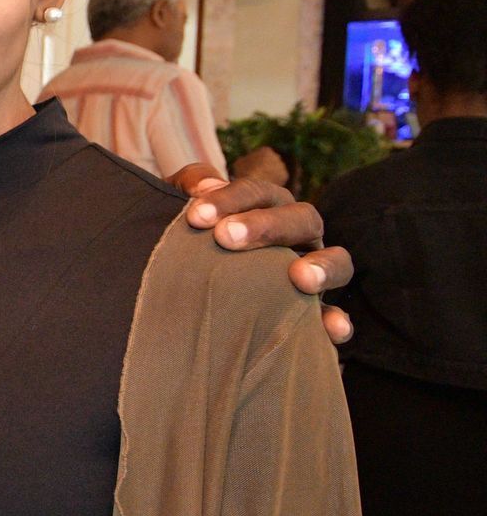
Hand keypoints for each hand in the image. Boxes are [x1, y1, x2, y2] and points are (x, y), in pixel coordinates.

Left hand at [168, 166, 353, 343]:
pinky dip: (336, 321)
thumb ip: (188, 186)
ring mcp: (311, 273)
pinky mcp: (314, 313)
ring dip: (323, 267)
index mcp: (267, 207)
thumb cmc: (184, 242)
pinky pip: (334, 316)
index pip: (258, 193)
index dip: (230, 199)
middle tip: (226, 237)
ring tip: (300, 278)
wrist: (176, 293)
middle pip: (302, 218)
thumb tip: (206, 186)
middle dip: (266, 226)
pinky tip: (333, 329)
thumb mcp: (180, 212)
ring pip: (338, 261)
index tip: (196, 216)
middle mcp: (297, 236)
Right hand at [229, 145, 289, 187]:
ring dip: (272, 172)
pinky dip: (275, 180)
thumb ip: (245, 158)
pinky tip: (267, 184)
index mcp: (265, 150)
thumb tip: (245, 159)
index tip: (254, 165)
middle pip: (272, 159)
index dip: (258, 159)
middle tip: (259, 172)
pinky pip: (280, 177)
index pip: (263, 152)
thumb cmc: (244, 173)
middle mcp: (276, 156)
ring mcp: (281, 165)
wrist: (253, 186)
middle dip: (267, 164)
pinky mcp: (285, 175)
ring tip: (263, 180)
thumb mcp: (239, 163)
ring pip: (276, 168)